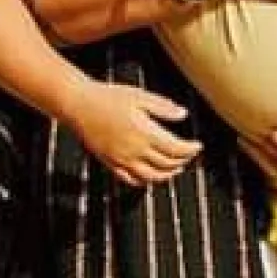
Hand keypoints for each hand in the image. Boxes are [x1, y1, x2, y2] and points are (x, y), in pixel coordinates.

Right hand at [76, 82, 202, 185]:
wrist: (79, 105)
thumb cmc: (108, 97)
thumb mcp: (140, 96)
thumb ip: (163, 107)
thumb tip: (183, 114)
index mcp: (145, 133)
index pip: (176, 149)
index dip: (191, 150)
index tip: (198, 146)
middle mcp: (135, 151)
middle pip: (167, 164)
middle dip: (183, 161)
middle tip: (190, 155)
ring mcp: (122, 160)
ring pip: (151, 177)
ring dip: (168, 174)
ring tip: (176, 168)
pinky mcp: (110, 163)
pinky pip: (131, 180)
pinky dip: (145, 181)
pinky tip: (151, 176)